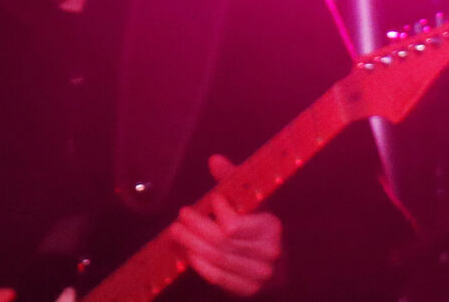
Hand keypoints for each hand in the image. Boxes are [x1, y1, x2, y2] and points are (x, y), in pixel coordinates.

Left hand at [167, 153, 282, 296]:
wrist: (270, 255)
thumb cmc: (254, 219)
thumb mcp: (248, 197)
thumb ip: (232, 179)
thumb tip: (214, 160)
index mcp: (271, 227)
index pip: (235, 224)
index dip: (219, 211)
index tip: (212, 200)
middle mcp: (269, 252)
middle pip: (221, 241)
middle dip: (196, 227)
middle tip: (181, 215)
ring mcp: (259, 274)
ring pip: (217, 259)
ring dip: (192, 244)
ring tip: (177, 231)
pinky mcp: (248, 288)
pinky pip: (218, 278)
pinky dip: (200, 264)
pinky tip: (189, 252)